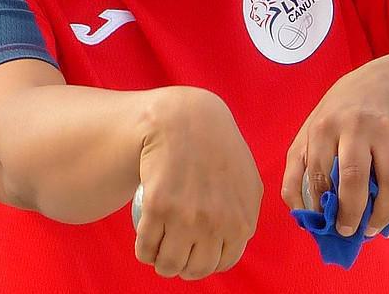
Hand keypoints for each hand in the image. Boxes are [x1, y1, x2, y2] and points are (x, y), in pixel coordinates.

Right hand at [134, 87, 261, 280]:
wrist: (185, 120)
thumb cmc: (216, 146)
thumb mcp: (245, 178)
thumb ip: (246, 210)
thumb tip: (239, 237)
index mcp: (241, 221)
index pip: (221, 262)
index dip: (205, 262)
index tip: (193, 253)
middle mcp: (216, 225)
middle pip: (194, 268)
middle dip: (182, 268)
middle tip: (173, 253)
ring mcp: (187, 218)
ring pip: (168, 264)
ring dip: (161, 264)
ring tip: (157, 252)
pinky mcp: (159, 208)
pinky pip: (146, 248)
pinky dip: (142, 252)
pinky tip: (143, 243)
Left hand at [283, 67, 388, 237]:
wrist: (379, 84)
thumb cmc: (336, 117)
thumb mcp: (308, 133)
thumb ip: (297, 170)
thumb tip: (301, 215)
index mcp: (324, 126)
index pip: (319, 172)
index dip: (321, 204)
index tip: (323, 224)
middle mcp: (355, 127)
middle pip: (354, 176)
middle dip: (351, 211)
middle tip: (347, 231)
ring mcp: (385, 133)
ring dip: (383, 213)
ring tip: (372, 230)